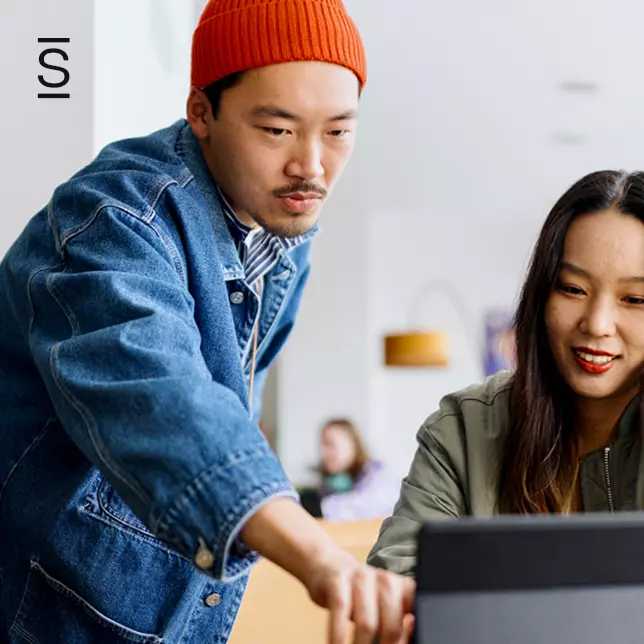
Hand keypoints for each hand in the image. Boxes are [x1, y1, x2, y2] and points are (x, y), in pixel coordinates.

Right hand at [240, 498, 414, 642]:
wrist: (328, 567)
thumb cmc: (361, 596)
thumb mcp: (383, 608)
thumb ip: (398, 626)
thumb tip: (406, 641)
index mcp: (402, 589)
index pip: (417, 616)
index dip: (408, 637)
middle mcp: (385, 580)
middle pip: (392, 627)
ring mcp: (361, 578)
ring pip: (367, 623)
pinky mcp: (338, 580)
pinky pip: (341, 612)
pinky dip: (339, 637)